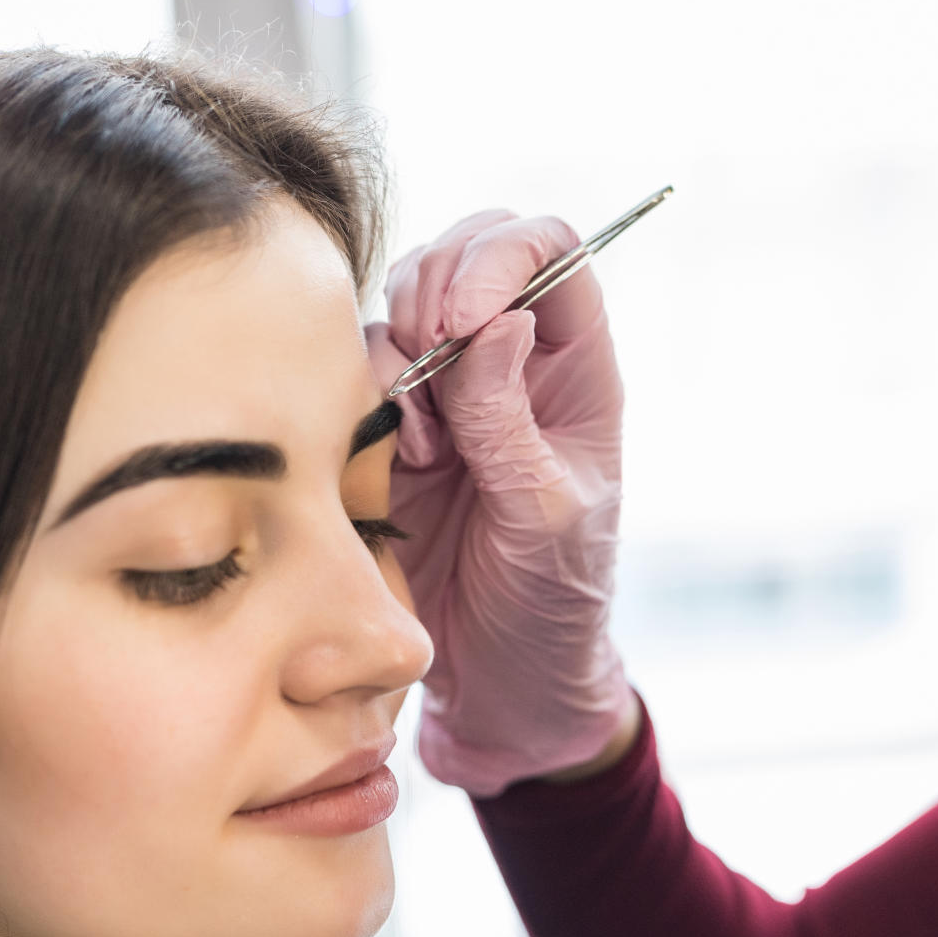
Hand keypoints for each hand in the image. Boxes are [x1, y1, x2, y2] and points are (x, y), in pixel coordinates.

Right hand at [366, 209, 634, 796]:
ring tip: (425, 438)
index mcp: (577, 372)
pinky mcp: (392, 432)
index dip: (504, 254)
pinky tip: (400, 462)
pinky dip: (366, 396)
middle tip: (429, 353)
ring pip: (406, 302)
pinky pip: (361, 372)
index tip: (465, 314)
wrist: (498, 685)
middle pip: (469, 251)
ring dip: (400, 346)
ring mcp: (448, 394)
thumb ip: (512, 424)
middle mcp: (513, 365)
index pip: (553, 252)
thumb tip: (496, 324)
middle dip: (437, 282)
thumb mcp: (547, 520)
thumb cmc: (551, 608)